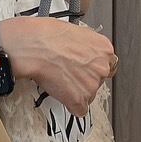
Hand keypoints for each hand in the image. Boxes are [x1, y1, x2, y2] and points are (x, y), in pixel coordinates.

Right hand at [0, 17, 116, 117]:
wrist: (33, 48)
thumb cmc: (47, 36)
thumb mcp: (75, 31)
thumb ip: (86, 46)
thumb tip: (82, 51)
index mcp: (104, 49)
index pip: (107, 65)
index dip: (92, 67)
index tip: (84, 69)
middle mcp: (102, 68)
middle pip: (99, 81)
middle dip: (84, 79)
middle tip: (69, 73)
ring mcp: (92, 85)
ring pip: (88, 95)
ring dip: (76, 91)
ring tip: (60, 79)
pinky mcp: (80, 100)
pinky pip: (79, 110)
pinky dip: (70, 105)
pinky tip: (60, 92)